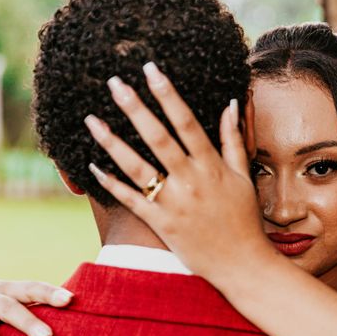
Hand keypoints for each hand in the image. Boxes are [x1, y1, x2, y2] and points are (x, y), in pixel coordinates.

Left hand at [85, 61, 272, 280]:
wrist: (242, 265)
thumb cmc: (244, 220)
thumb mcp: (243, 177)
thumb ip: (233, 139)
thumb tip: (231, 103)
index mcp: (211, 166)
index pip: (186, 121)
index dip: (168, 94)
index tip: (151, 70)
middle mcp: (191, 181)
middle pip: (158, 138)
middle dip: (135, 108)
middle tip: (114, 82)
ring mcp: (174, 203)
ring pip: (138, 167)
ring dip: (113, 142)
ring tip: (92, 119)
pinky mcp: (161, 224)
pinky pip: (131, 201)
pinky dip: (112, 183)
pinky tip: (93, 166)